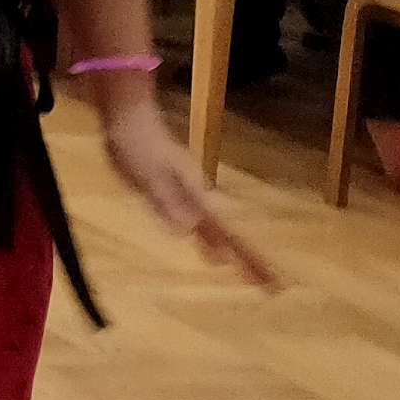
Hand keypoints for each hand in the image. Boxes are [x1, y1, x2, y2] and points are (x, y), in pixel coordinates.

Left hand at [99, 93, 278, 288]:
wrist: (127, 114)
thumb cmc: (136, 143)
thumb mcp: (147, 175)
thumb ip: (166, 200)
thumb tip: (187, 231)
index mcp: (196, 193)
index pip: (228, 233)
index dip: (248, 258)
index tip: (272, 282)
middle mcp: (198, 194)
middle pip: (229, 233)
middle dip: (249, 259)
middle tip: (271, 285)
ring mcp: (188, 189)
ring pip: (215, 227)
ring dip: (231, 249)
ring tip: (246, 272)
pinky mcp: (174, 187)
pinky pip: (198, 220)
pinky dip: (209, 238)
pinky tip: (209, 246)